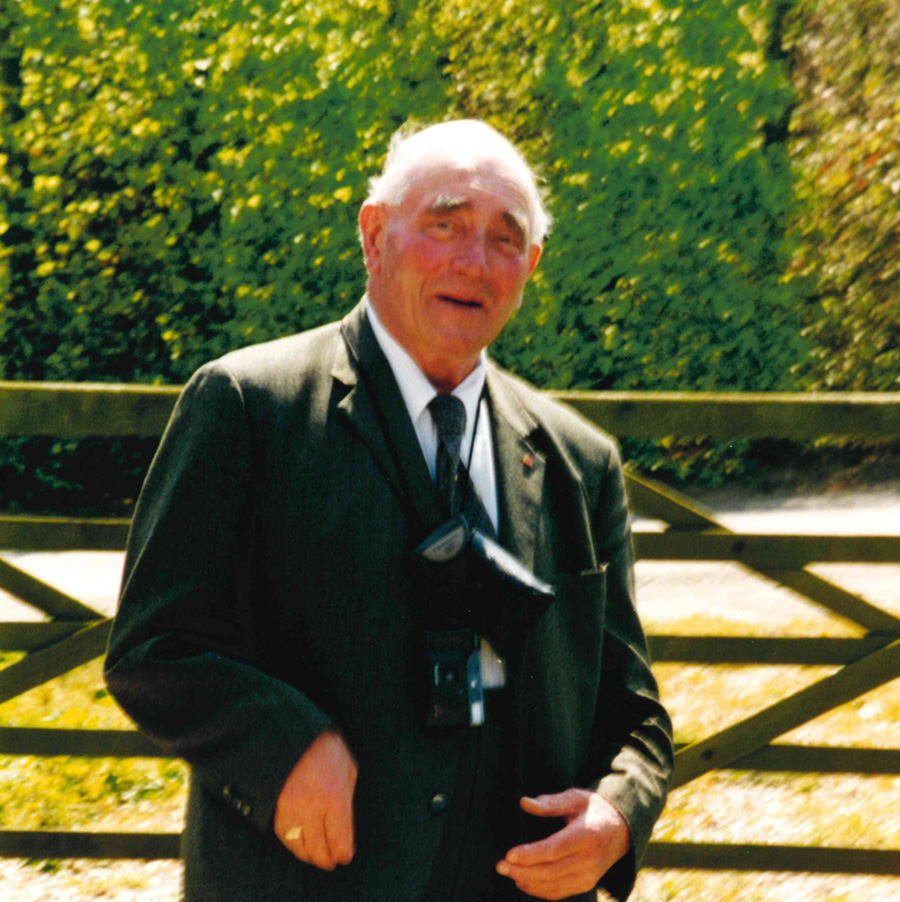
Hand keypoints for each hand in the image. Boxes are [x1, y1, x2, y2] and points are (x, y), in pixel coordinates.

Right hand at [274, 730, 357, 870]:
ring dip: (310, 855)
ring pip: (300, 848)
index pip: (340, 842)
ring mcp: (291, 809)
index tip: (346, 855)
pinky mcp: (276, 806)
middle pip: (320, 851)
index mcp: (335, 798)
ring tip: (318, 855)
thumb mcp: (348, 768)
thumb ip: (348, 797)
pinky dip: (293, 844)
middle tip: (333, 860)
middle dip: (328, 859)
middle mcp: (312, 808)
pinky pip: (284, 836)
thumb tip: (347, 823)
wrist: (294, 731)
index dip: (345, 853)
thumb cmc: (327, 747)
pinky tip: (301, 842)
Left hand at [496, 789, 630, 899]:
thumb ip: (550, 803)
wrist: (622, 830)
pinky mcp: (587, 885)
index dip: (531, 854)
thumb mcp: (575, 797)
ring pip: (554, 886)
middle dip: (522, 871)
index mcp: (587, 835)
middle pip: (551, 872)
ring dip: (527, 882)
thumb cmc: (594, 808)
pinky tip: (523, 881)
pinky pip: (560, 893)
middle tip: (499, 866)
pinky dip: (539, 890)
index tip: (509, 854)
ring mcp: (590, 876)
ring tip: (507, 872)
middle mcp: (589, 860)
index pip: (555, 850)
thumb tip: (524, 802)